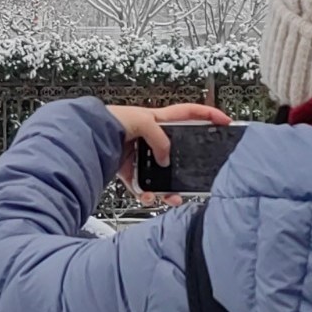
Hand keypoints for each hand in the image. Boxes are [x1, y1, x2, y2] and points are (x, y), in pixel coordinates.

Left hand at [109, 103, 231, 206]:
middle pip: (177, 152)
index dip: (208, 115)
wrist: (87, 136)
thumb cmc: (109, 121)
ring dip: (169, 188)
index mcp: (157, 119)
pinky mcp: (129, 170)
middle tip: (196, 175)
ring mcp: (140, 155)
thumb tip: (166, 158)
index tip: (225, 122)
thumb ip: (160, 138)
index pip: (189, 113)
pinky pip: (143, 186)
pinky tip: (149, 196)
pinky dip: (147, 194)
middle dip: (188, 165)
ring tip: (174, 198)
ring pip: (161, 174)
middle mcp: (150, 137)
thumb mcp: (143, 121)